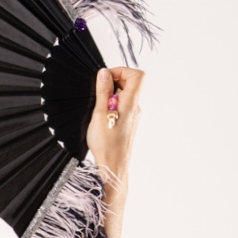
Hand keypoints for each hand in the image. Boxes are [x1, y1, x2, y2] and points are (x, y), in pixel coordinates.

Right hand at [85, 66, 144, 180]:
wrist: (113, 167)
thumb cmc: (107, 146)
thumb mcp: (100, 114)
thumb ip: (103, 91)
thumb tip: (105, 73)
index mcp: (130, 103)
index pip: (137, 75)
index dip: (121, 71)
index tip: (106, 77)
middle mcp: (135, 108)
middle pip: (129, 84)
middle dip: (112, 83)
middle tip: (99, 95)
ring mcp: (132, 116)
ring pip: (124, 96)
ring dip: (110, 97)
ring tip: (99, 110)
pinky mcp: (127, 123)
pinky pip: (121, 107)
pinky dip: (111, 107)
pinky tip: (102, 119)